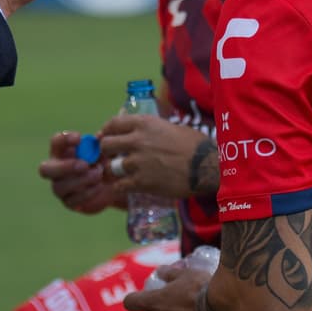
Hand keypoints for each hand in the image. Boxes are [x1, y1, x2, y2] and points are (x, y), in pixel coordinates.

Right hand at [37, 130, 120, 214]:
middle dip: (64, 167)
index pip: (55, 142)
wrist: (110, 184)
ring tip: (98, 174)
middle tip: (84, 165)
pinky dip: (87, 192)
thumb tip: (99, 136)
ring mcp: (59, 187)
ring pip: (59, 186)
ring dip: (81, 180)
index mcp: (61, 151)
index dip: (64, 139)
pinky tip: (99, 186)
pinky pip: (72, 200)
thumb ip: (99, 144)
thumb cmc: (101, 161)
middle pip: (45, 169)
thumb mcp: (103, 151)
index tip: (79, 138)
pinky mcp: (68, 202)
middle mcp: (55, 169)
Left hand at [98, 114, 213, 199]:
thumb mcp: (169, 127)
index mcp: (144, 124)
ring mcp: (138, 162)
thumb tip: (134, 132)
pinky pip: (119, 185)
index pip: (113, 124)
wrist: (206, 167)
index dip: (106, 131)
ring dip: (111, 171)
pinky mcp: (142, 182)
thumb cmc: (193, 145)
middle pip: (105, 145)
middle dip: (105, 152)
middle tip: (110, 157)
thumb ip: (149, 129)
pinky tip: (125, 186)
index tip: (105, 136)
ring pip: (109, 167)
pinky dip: (119, 186)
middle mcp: (137, 141)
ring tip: (117, 173)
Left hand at [123, 263, 219, 310]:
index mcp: (153, 304)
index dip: (135, 298)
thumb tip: (161, 272)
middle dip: (159, 308)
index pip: (131, 302)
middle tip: (174, 298)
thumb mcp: (184, 273)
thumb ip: (169, 274)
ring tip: (190, 309)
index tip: (143, 294)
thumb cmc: (202, 289)